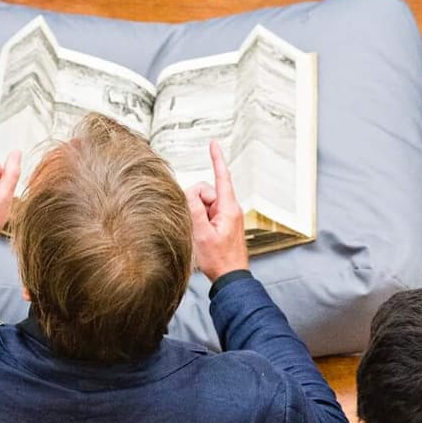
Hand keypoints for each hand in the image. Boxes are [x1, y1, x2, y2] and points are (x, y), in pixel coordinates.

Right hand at [186, 140, 249, 280]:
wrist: (231, 278)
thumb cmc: (219, 260)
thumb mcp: (202, 234)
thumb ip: (194, 209)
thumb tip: (190, 192)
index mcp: (229, 208)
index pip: (222, 177)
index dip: (216, 159)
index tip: (213, 144)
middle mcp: (230, 209)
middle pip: (207, 190)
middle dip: (196, 201)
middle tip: (197, 224)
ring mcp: (227, 216)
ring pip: (205, 202)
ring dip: (197, 213)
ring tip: (200, 233)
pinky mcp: (223, 223)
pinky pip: (207, 212)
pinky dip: (200, 218)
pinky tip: (201, 234)